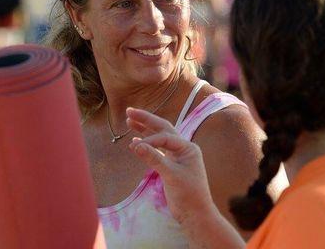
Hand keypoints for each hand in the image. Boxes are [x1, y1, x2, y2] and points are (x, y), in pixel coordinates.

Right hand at [126, 107, 215, 223]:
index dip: (149, 139)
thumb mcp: (171, 175)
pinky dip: (147, 144)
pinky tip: (136, 141)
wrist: (195, 214)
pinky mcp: (171, 165)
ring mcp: (177, 156)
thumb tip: (135, 145)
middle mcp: (183, 148)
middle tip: (129, 111)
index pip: (165, 136)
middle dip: (146, 119)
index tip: (134, 147)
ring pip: (159, 137)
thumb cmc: (188, 195)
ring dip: (145, 129)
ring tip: (130, 120)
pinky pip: (157, 150)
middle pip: (163, 128)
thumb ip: (154, 159)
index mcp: (188, 147)